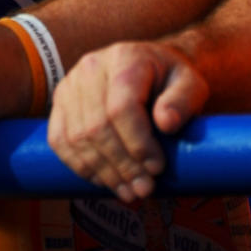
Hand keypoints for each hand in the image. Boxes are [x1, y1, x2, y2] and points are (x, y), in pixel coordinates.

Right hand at [47, 41, 208, 202]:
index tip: (158, 168)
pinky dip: (79, 166)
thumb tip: (166, 123)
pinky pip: (59, 139)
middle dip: (122, 165)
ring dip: (103, 172)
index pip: (121, 107)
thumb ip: (183, 101)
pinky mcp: (60, 101)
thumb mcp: (191, 84)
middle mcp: (91, 67)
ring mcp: (71, 83)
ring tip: (129, 192)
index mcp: (124, 58)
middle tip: (145, 190)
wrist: (149, 67)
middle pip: (97, 126)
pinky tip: (103, 180)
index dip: (138, 143)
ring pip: (77, 137)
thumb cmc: (172, 80)